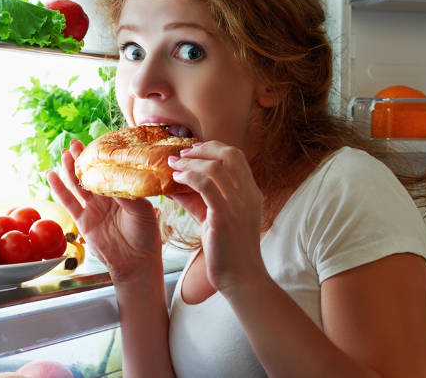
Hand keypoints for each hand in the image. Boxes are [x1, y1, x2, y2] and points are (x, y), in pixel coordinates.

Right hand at [47, 140, 161, 282]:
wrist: (136, 261)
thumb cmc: (146, 235)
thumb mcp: (142, 210)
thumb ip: (127, 194)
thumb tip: (113, 178)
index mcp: (125, 192)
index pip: (111, 170)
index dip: (102, 158)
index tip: (96, 143)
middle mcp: (108, 198)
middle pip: (92, 174)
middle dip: (83, 158)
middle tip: (75, 142)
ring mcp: (94, 208)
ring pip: (79, 185)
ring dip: (71, 169)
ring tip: (65, 153)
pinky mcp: (83, 220)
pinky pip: (68, 202)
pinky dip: (58, 188)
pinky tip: (51, 175)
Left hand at [168, 141, 267, 294]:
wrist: (241, 277)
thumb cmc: (229, 251)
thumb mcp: (217, 219)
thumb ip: (200, 200)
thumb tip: (176, 185)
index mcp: (252, 193)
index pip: (237, 156)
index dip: (214, 148)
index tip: (194, 150)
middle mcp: (248, 194)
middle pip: (229, 154)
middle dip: (203, 149)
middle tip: (182, 154)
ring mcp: (238, 205)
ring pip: (215, 167)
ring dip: (190, 162)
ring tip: (174, 166)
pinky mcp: (224, 217)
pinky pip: (205, 186)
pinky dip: (188, 177)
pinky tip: (176, 180)